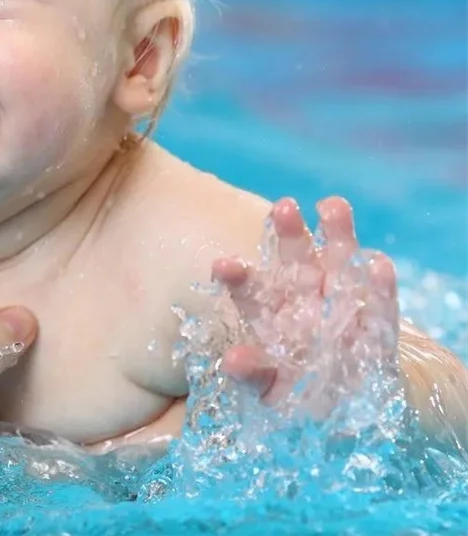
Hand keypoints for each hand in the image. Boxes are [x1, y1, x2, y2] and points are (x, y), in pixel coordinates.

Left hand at [212, 196, 399, 414]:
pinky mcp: (381, 326)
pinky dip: (381, 289)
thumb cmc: (302, 385)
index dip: (239, 279)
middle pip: (298, 260)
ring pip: (341, 265)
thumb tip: (234, 361)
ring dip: (339, 236)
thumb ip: (255, 372)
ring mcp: (346, 306)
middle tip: (283, 207)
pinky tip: (379, 264)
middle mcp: (309, 299)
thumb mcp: (275, 385)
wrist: (362, 399)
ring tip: (332, 205)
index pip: (254, 290)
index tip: (222, 265)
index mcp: (275, 312)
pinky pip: (382, 307)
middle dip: (291, 236)